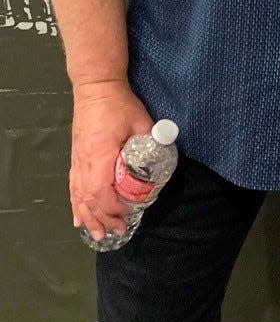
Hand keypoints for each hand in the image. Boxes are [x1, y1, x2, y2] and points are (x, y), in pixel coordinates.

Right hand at [70, 82, 153, 240]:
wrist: (95, 87)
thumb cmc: (119, 104)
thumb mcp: (141, 121)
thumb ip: (152, 140)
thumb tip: (165, 157)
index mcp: (100, 155)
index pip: (102, 191)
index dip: (113, 207)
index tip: (129, 214)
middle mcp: (84, 162)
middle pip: (89, 199)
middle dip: (103, 218)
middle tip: (118, 232)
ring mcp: (77, 161)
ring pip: (78, 196)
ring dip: (88, 217)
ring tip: (98, 235)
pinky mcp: (75, 158)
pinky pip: (73, 187)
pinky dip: (76, 204)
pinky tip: (78, 218)